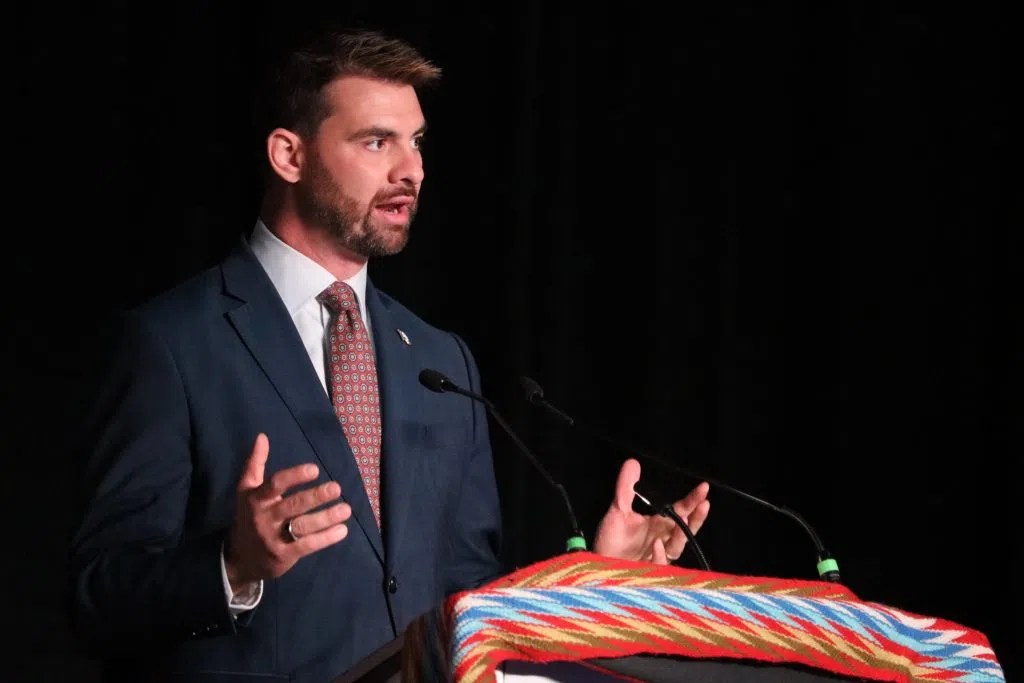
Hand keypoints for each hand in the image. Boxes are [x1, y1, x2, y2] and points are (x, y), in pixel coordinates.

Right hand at [224, 433, 351, 590]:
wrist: (240, 557)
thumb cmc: (251, 516)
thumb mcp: (247, 490)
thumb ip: (255, 464)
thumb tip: (262, 436)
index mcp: (256, 499)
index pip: (275, 485)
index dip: (294, 476)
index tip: (315, 470)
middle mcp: (264, 518)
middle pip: (292, 505)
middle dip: (316, 496)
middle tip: (337, 488)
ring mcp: (273, 538)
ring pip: (302, 526)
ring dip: (326, 517)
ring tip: (346, 509)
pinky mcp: (283, 556)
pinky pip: (307, 545)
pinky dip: (326, 538)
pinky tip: (342, 530)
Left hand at [592, 458, 709, 564]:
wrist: (599, 565)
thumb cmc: (611, 541)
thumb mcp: (618, 510)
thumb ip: (626, 488)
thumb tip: (633, 462)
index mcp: (659, 525)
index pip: (680, 511)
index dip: (692, 500)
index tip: (703, 487)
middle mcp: (663, 540)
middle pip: (686, 530)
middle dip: (696, 517)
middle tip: (704, 503)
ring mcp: (658, 557)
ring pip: (677, 547)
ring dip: (681, 534)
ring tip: (683, 518)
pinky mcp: (649, 572)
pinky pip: (659, 565)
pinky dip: (659, 554)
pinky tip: (656, 544)